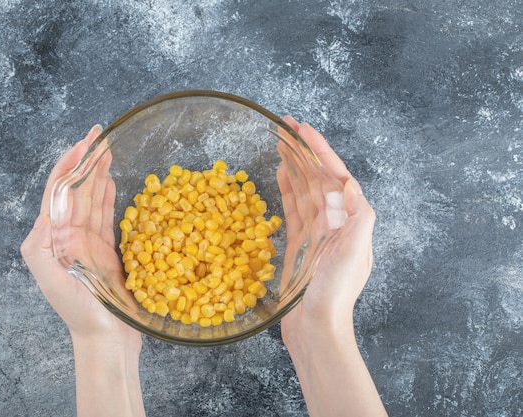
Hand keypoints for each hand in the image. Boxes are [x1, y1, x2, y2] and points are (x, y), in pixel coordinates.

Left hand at [20, 125, 140, 351]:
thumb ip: (41, 247)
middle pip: (76, 190)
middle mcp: (68, 236)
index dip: (69, 164)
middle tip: (99, 135)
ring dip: (98, 174)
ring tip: (106, 150)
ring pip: (92, 199)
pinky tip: (110, 181)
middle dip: (85, 161)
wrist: (105, 339)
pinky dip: (107, 197)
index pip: (59, 192)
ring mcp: (88, 243)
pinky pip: (106, 217)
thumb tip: (43, 213)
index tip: (84, 143)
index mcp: (53, 238)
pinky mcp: (106, 251)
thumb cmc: (80, 314)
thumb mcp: (53, 281)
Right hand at [278, 116, 375, 347]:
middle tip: (285, 124)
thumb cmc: (336, 294)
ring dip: (294, 165)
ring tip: (280, 142)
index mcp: (352, 219)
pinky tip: (281, 174)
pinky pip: (295, 208)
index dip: (320, 149)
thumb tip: (350, 184)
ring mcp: (318, 231)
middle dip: (304, 150)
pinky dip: (288, 189)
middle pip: (318, 177)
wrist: (317, 328)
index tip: (303, 128)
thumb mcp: (353, 255)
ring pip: (305, 189)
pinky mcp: (302, 243)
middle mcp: (337, 221)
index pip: (336, 175)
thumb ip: (357, 218)